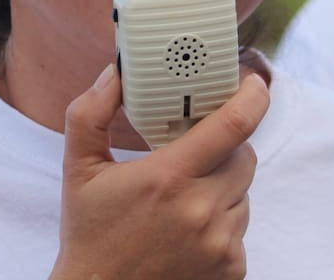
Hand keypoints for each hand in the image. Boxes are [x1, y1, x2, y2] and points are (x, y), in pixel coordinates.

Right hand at [51, 64, 269, 279]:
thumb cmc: (90, 232)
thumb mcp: (79, 168)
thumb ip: (91, 114)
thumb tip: (116, 74)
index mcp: (168, 177)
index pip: (234, 126)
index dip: (253, 97)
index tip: (254, 82)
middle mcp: (201, 210)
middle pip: (245, 156)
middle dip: (227, 147)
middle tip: (197, 153)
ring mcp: (220, 243)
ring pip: (244, 193)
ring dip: (223, 187)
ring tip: (183, 200)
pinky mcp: (231, 269)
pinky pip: (241, 229)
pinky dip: (222, 223)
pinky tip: (189, 231)